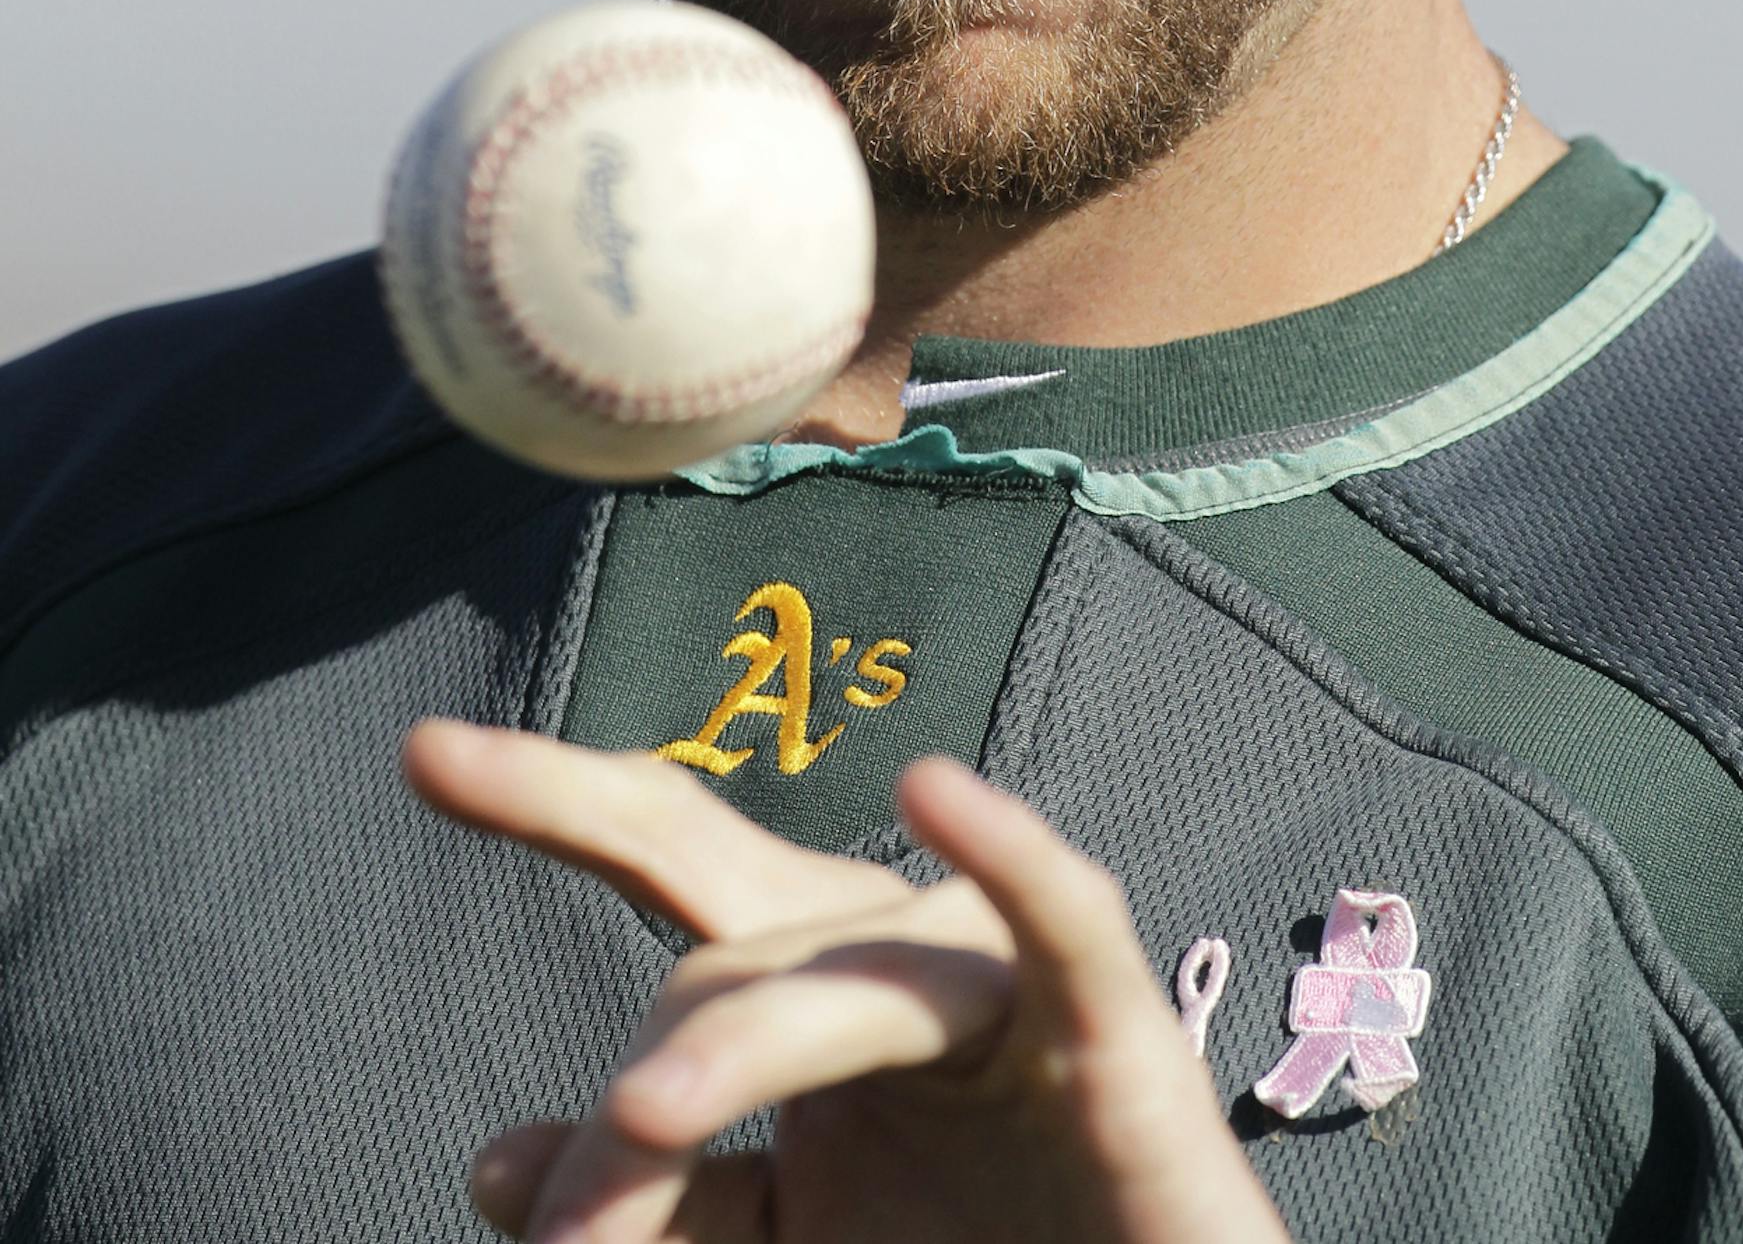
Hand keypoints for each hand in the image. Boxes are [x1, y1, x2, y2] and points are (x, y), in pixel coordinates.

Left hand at [402, 721, 1290, 1243]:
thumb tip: (494, 1158)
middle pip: (726, 952)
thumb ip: (657, 1196)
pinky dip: (1007, 850)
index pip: (671, 850)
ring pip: (839, 978)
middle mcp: (900, 948)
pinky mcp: (1115, 1027)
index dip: (553, 795)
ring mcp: (1004, 979)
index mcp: (820, 972)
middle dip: (636, 1094)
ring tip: (642, 1124)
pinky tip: (937, 786)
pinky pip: (1058, 920)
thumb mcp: (780, 1239)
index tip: (423, 753)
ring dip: (731, 1050)